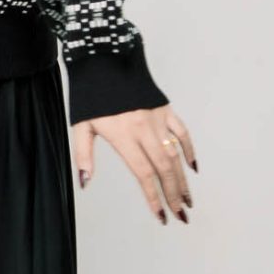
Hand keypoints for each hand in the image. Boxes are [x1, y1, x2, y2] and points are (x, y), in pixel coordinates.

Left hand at [71, 104, 196, 224]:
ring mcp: (158, 119)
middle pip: (164, 169)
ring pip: (175, 155)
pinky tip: (193, 167)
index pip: (144, 173)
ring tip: (188, 200)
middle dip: (174, 194)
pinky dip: (189, 150)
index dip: (154, 197)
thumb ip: (83, 155)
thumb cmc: (90, 94)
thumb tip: (85, 183)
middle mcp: (145, 129)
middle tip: (181, 215)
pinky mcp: (165, 109)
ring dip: (184, 180)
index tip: (161, 216)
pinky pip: (182, 132)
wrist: (105, 58)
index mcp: (124, 135)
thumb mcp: (80, 125)